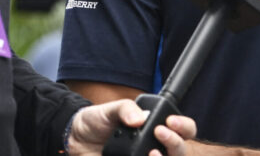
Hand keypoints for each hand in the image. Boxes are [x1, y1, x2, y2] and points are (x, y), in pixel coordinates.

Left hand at [67, 99, 197, 155]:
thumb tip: (139, 118)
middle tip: (159, 132)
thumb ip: (126, 108)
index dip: (184, 126)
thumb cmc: (98, 122)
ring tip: (151, 153)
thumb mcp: (111, 109)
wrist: (75, 138)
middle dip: (175, 142)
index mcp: (157, 128)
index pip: (185, 130)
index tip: (169, 122)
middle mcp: (156, 147)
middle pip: (180, 151)